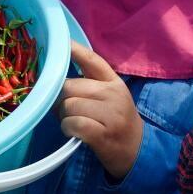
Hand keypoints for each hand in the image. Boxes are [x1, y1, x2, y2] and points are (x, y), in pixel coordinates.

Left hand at [58, 43, 141, 181]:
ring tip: (75, 124)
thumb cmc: (117, 123)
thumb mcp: (111, 99)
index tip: (62, 41)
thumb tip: (55, 80)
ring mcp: (110, 114)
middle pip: (70, 86)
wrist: (137, 152)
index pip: (93, 61)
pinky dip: (68, 129)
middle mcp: (113, 94)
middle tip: (67, 112)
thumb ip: (90, 85)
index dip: (75, 50)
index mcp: (114, 82)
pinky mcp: (103, 133)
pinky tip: (75, 133)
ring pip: (68, 105)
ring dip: (64, 117)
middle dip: (61, 100)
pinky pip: (72, 123)